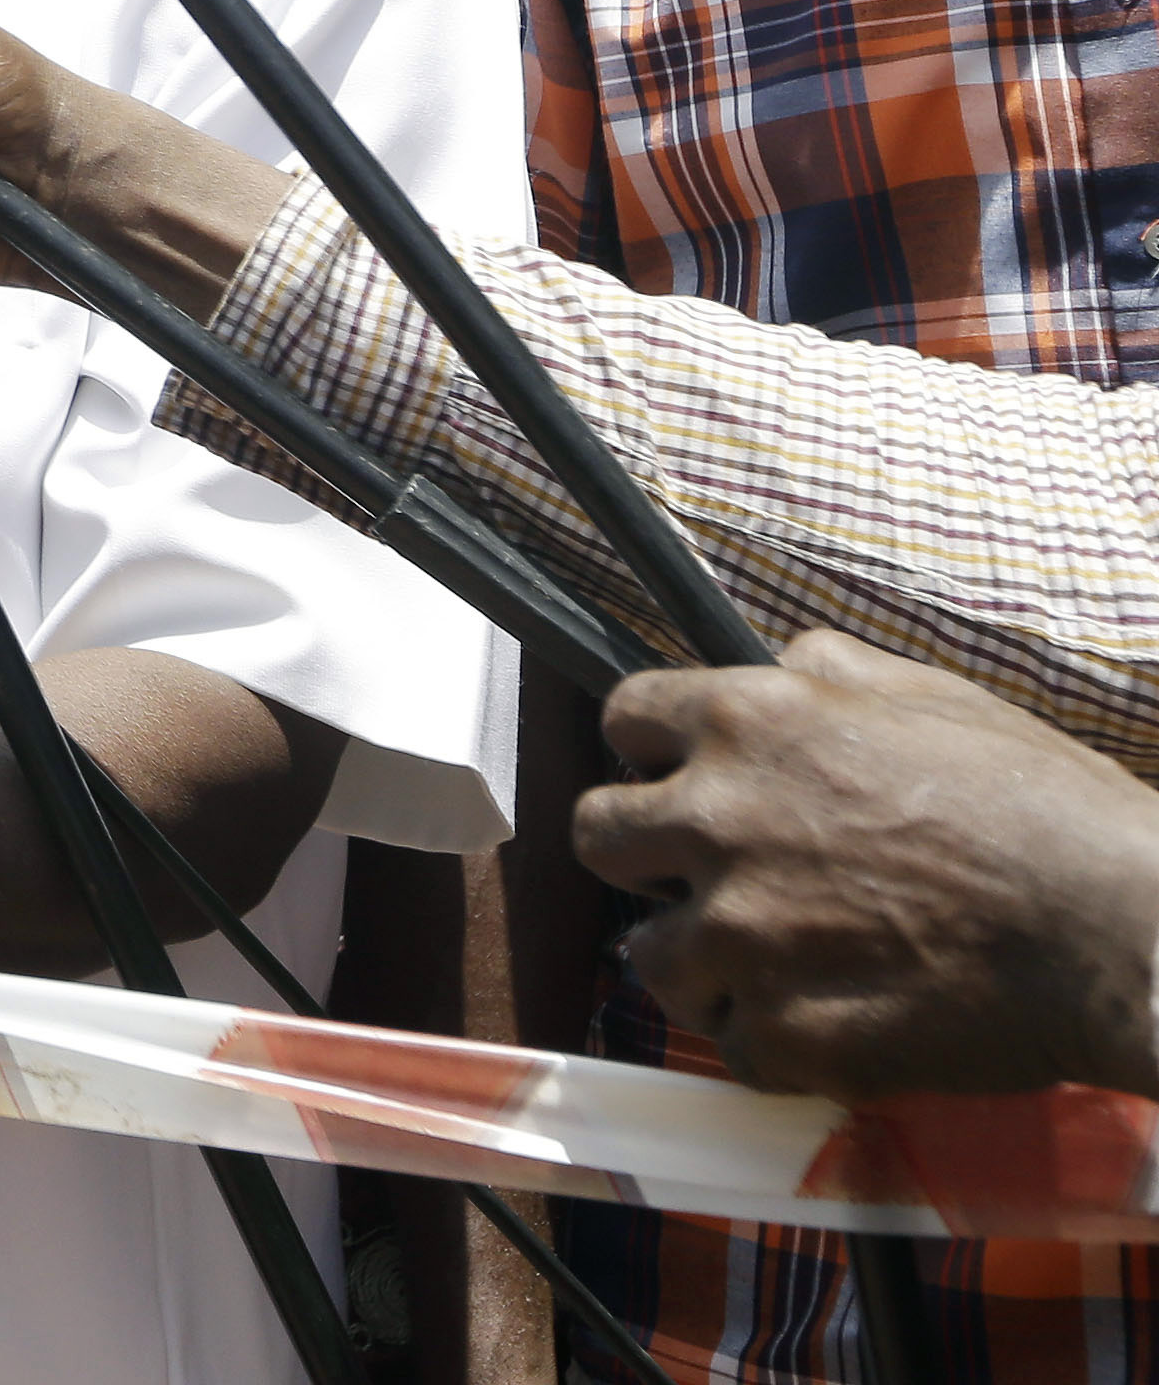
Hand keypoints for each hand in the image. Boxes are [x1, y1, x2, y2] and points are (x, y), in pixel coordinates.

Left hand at [572, 632, 1158, 1101]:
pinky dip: (774, 1040)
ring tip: (781, 967)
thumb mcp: (934, 695)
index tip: (683, 780)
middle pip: (598, 836)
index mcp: (748, 723)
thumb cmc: (1047, 808)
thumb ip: (831, 671)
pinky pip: (733, 1043)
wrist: (1121, 931)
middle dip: (647, 856)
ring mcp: (740, 933)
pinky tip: (834, 1025)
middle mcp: (717, 820)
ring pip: (653, 957)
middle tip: (714, 878)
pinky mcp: (780, 1030)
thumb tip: (779, 660)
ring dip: (706, 961)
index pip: (622, 720)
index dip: (654, 754)